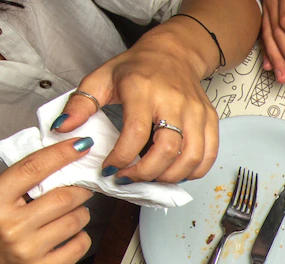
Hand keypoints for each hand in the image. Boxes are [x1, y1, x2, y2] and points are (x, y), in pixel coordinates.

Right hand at [0, 138, 94, 263]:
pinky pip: (80, 244)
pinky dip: (81, 235)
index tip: (81, 145)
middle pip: (63, 197)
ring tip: (73, 212)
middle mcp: (10, 225)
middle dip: (79, 190)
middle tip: (82, 188)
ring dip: (81, 212)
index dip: (60, 154)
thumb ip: (18, 185)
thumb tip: (56, 161)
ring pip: (75, 220)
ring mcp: (28, 250)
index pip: (33, 169)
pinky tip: (71, 234)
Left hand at [51, 23, 219, 182]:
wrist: (174, 53)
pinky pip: (208, 155)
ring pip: (191, 157)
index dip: (122, 157)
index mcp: (143, 90)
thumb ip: (80, 104)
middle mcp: (174, 102)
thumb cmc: (137, 68)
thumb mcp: (101, 78)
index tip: (110, 168)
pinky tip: (175, 172)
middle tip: (129, 178)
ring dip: (170, 176)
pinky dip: (194, 172)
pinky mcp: (210, 121)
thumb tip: (64, 128)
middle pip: (167, 150)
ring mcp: (196, 112)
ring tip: (152, 177)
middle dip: (146, 173)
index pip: (136, 132)